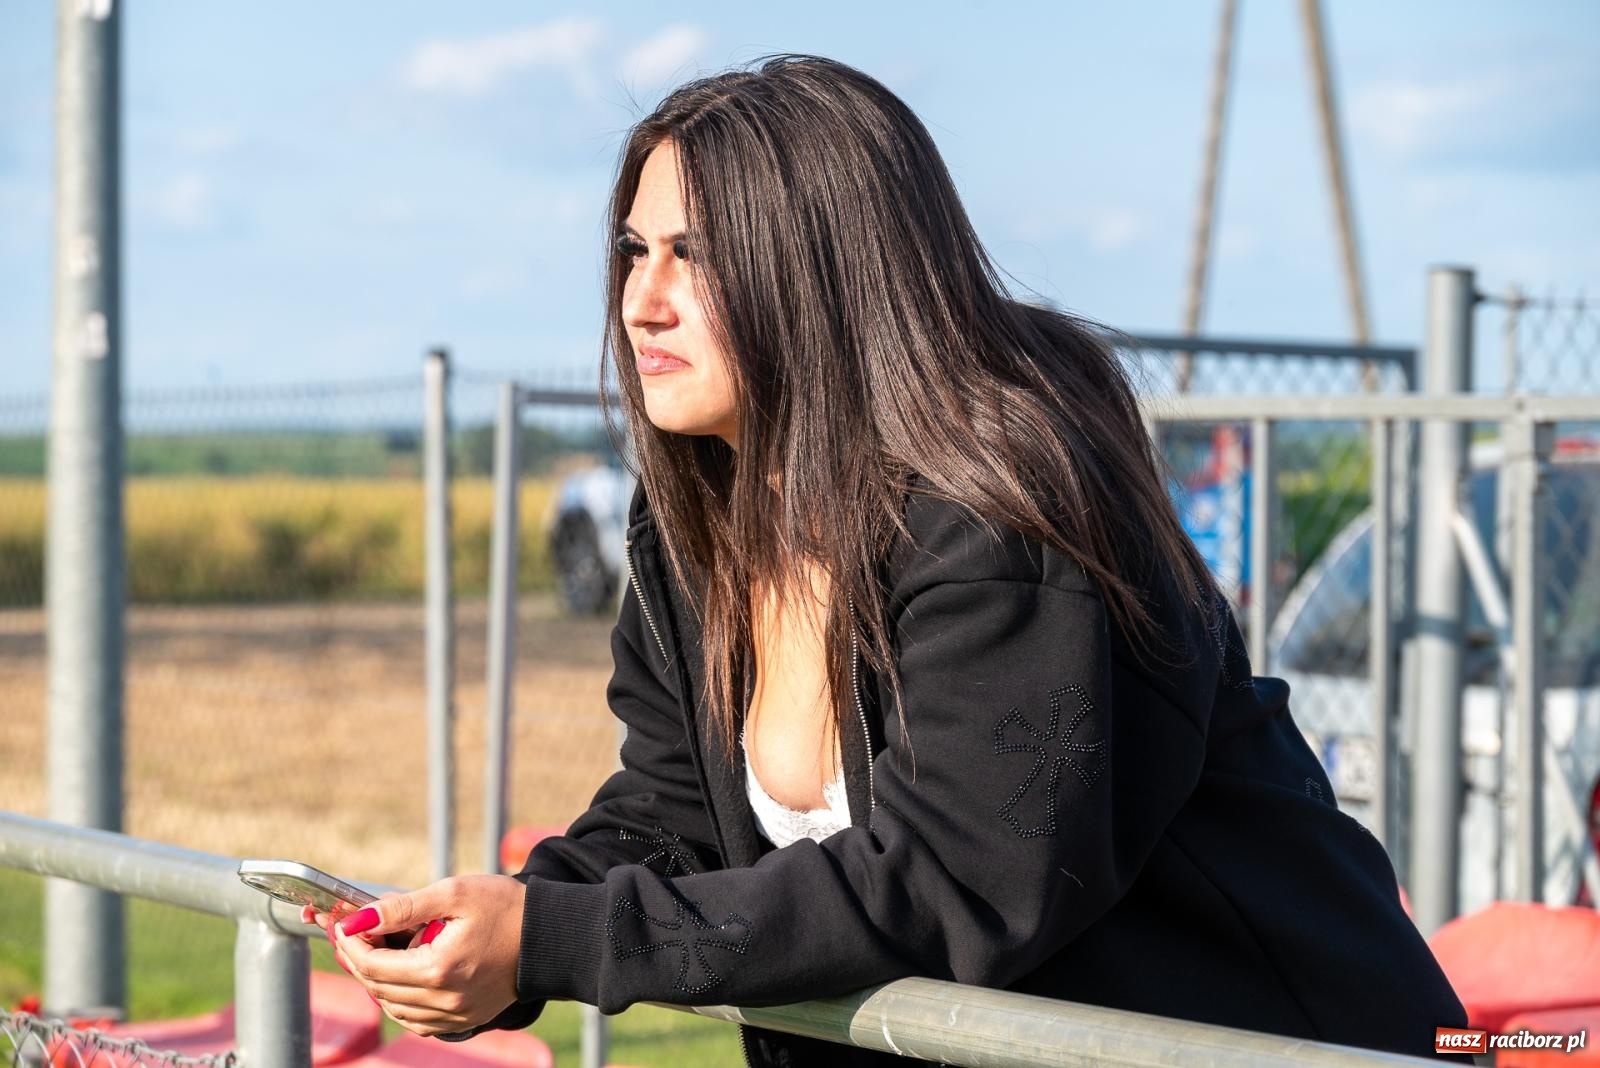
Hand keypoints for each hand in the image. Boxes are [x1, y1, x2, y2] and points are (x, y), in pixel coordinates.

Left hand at [322, 875, 526, 1036]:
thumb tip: (359, 919)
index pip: (374, 965)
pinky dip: (399, 1001)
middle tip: (349, 936)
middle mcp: (444, 1001)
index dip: (352, 944)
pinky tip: (398, 979)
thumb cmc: (506, 908)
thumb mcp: (454, 894)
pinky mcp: (464, 1021)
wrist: (550, 935)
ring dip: (376, 982)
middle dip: (358, 960)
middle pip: (379, 988)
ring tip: (372, 953)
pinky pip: (416, 1020)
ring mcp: (455, 1016)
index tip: (343, 924)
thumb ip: (403, 908)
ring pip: (394, 1007)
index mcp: (439, 969)